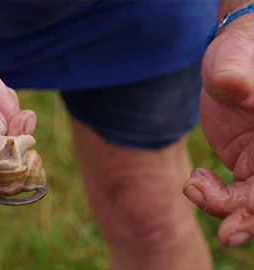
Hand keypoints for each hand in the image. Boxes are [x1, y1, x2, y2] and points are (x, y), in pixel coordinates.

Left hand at [183, 11, 253, 245]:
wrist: (230, 59)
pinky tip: (196, 182)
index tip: (237, 222)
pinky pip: (238, 197)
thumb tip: (230, 84)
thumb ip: (233, 71)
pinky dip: (217, 199)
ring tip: (195, 186)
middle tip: (222, 228)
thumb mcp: (232, 56)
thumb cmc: (237, 51)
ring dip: (227, 208)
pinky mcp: (250, 167)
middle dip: (249, 217)